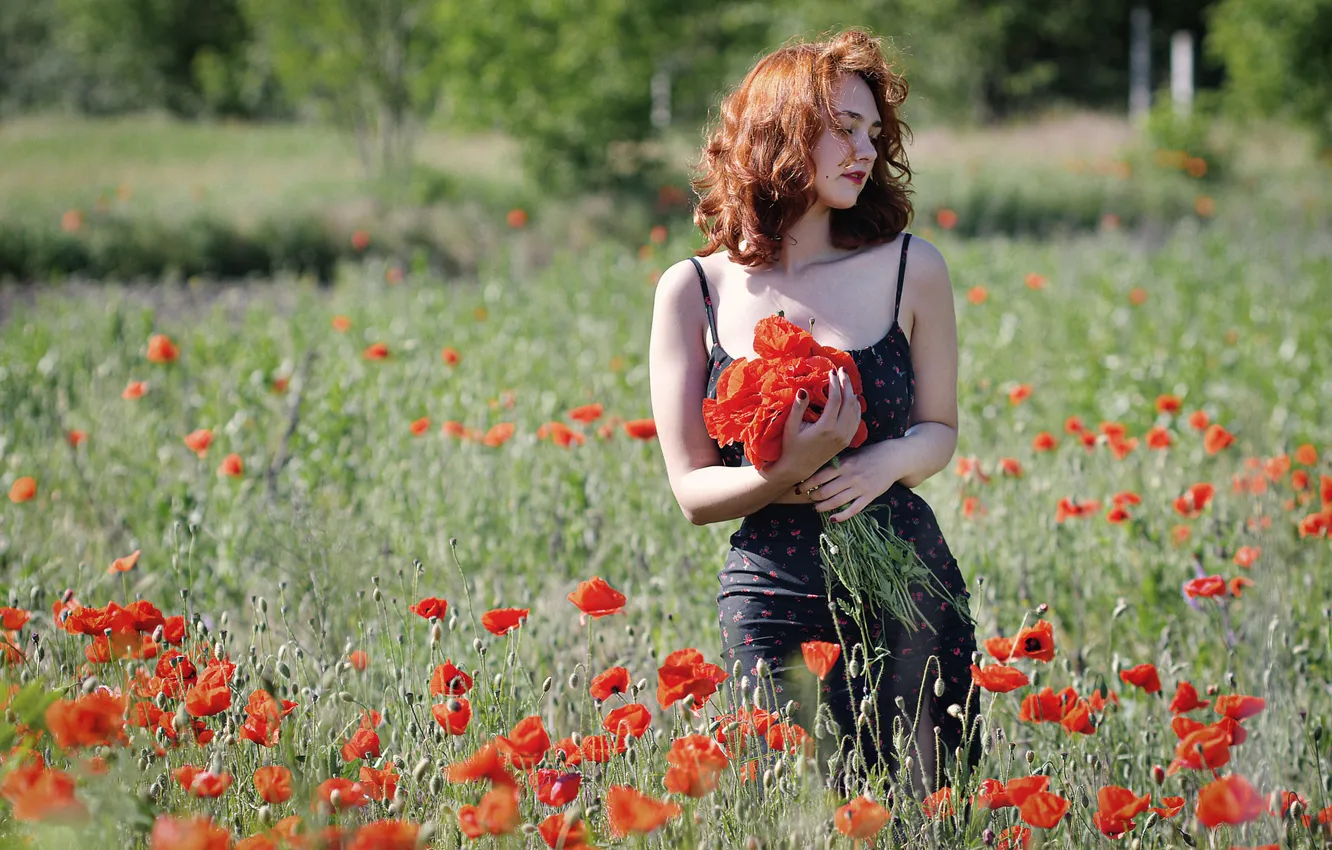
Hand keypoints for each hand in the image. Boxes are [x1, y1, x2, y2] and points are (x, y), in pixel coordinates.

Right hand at [770, 367, 861, 485]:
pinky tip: (851, 398)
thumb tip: (803, 390)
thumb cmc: (791, 446)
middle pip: (849, 402)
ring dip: (852, 393)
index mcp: (826, 428)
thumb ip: (798, 408)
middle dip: (846, 384)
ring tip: (846, 381)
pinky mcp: (846, 440)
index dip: (835, 383)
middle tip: (842, 371)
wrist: (798, 468)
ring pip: (855, 410)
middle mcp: (839, 432)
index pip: (836, 399)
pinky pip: (856, 420)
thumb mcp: (791, 427)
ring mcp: (845, 437)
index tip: (831, 372)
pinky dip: (856, 406)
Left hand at [793, 441, 903, 520]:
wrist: (893, 458)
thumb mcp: (851, 454)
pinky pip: (853, 510)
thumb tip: (815, 470)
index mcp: (844, 464)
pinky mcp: (869, 497)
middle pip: (825, 491)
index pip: (820, 476)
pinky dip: (841, 516)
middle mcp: (850, 477)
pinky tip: (832, 519)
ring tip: (816, 508)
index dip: (807, 484)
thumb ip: (836, 463)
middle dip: (813, 497)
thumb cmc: (869, 454)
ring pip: (837, 502)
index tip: (799, 488)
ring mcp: (860, 488)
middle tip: (807, 498)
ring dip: (823, 507)